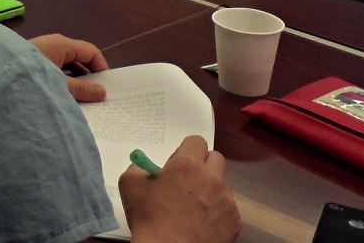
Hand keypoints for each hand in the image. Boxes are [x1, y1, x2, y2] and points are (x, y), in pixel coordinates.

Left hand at [28, 34, 109, 101]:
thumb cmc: (30, 76)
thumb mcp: (60, 85)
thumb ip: (82, 89)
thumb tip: (102, 92)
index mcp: (62, 45)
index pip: (91, 52)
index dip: (102, 67)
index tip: (108, 87)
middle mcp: (53, 46)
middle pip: (79, 59)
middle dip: (89, 77)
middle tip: (98, 97)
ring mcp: (42, 54)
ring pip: (66, 66)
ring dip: (75, 81)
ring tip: (82, 101)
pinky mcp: (33, 64)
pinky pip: (54, 71)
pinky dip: (62, 82)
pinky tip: (64, 98)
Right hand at [119, 135, 240, 242]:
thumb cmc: (149, 219)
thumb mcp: (130, 184)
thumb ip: (139, 167)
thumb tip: (146, 166)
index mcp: (188, 165)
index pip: (196, 141)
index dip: (185, 151)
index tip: (177, 163)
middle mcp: (212, 179)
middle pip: (215, 158)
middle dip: (202, 165)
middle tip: (187, 180)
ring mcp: (226, 201)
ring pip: (222, 184)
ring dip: (210, 189)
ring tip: (192, 206)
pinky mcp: (234, 221)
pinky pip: (227, 208)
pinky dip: (216, 211)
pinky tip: (201, 222)